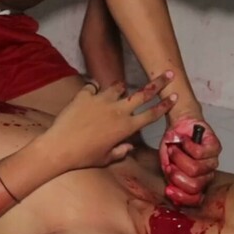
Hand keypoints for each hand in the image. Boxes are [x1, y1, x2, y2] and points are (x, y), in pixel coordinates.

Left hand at [46, 74, 176, 169]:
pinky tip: (91, 93)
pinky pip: (93, 86)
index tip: (174, 96)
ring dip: (121, 87)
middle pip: (143, 94)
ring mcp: (102, 100)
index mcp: (126, 128)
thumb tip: (129, 146)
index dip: (164, 105)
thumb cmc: (83, 157)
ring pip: (118, 86)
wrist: (59, 147)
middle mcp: (118, 111)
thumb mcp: (106, 158)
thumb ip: (120, 151)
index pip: (151, 114)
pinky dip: (94, 89)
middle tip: (167, 74)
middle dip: (158, 83)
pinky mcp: (85, 95)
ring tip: (120, 88)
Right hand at [159, 118, 221, 205]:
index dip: (181, 196)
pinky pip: (200, 153)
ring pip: (195, 169)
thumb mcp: (166, 162)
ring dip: (179, 157)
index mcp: (195, 181)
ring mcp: (212, 161)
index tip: (168, 189)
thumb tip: (170, 193)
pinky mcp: (215, 148)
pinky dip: (187, 146)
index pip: (195, 199)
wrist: (180, 124)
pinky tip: (184, 140)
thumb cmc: (173, 143)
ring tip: (174, 149)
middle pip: (195, 186)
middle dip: (177, 175)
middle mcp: (206, 174)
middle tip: (169, 164)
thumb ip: (169, 176)